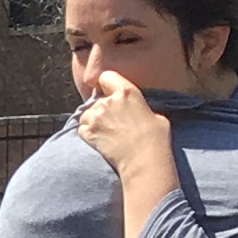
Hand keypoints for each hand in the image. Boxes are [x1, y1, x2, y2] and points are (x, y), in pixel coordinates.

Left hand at [76, 70, 176, 187]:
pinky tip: (100, 141)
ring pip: (86, 114)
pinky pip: (81, 128)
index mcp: (127, 92)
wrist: (143, 160)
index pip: (106, 76)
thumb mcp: (156, 115)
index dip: (106, 84)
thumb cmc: (156, 138)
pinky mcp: (88, 133)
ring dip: (92, 121)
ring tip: (106, 133)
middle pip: (97, 99)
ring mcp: (96, 117)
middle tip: (112, 122)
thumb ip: (140, 107)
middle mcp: (108, 101)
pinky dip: (87, 133)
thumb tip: (138, 110)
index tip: (108, 93)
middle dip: (102, 108)